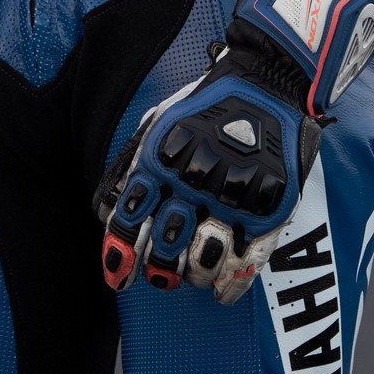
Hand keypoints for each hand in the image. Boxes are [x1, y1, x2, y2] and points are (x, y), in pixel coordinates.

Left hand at [97, 0, 373, 300]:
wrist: (269, 81)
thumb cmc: (205, 106)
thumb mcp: (159, 124)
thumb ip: (132, 164)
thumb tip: (104, 211)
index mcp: (162, 159)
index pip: (130, 216)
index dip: (120, 252)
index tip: (116, 275)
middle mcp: (195, 180)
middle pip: (165, 244)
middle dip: (156, 268)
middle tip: (157, 276)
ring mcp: (234, 196)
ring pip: (204, 260)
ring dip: (193, 275)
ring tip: (190, 275)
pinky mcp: (269, 206)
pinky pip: (248, 259)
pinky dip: (232, 283)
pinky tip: (222, 291)